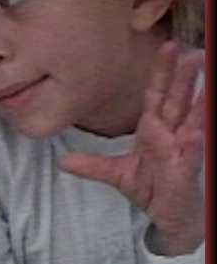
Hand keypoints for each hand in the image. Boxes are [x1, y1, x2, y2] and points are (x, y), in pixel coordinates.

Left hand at [59, 42, 204, 255]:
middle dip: (184, 78)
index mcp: (154, 129)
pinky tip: (197, 132)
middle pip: (178, 101)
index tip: (168, 46)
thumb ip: (91, 165)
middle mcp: (170, 135)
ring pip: (192, 121)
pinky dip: (194, 143)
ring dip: (200, 102)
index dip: (162, 72)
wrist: (167, 216)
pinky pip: (191, 155)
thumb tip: (61, 161)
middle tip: (193, 52)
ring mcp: (181, 151)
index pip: (158, 95)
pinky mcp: (185, 171)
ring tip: (208, 82)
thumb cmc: (150, 188)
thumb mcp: (116, 173)